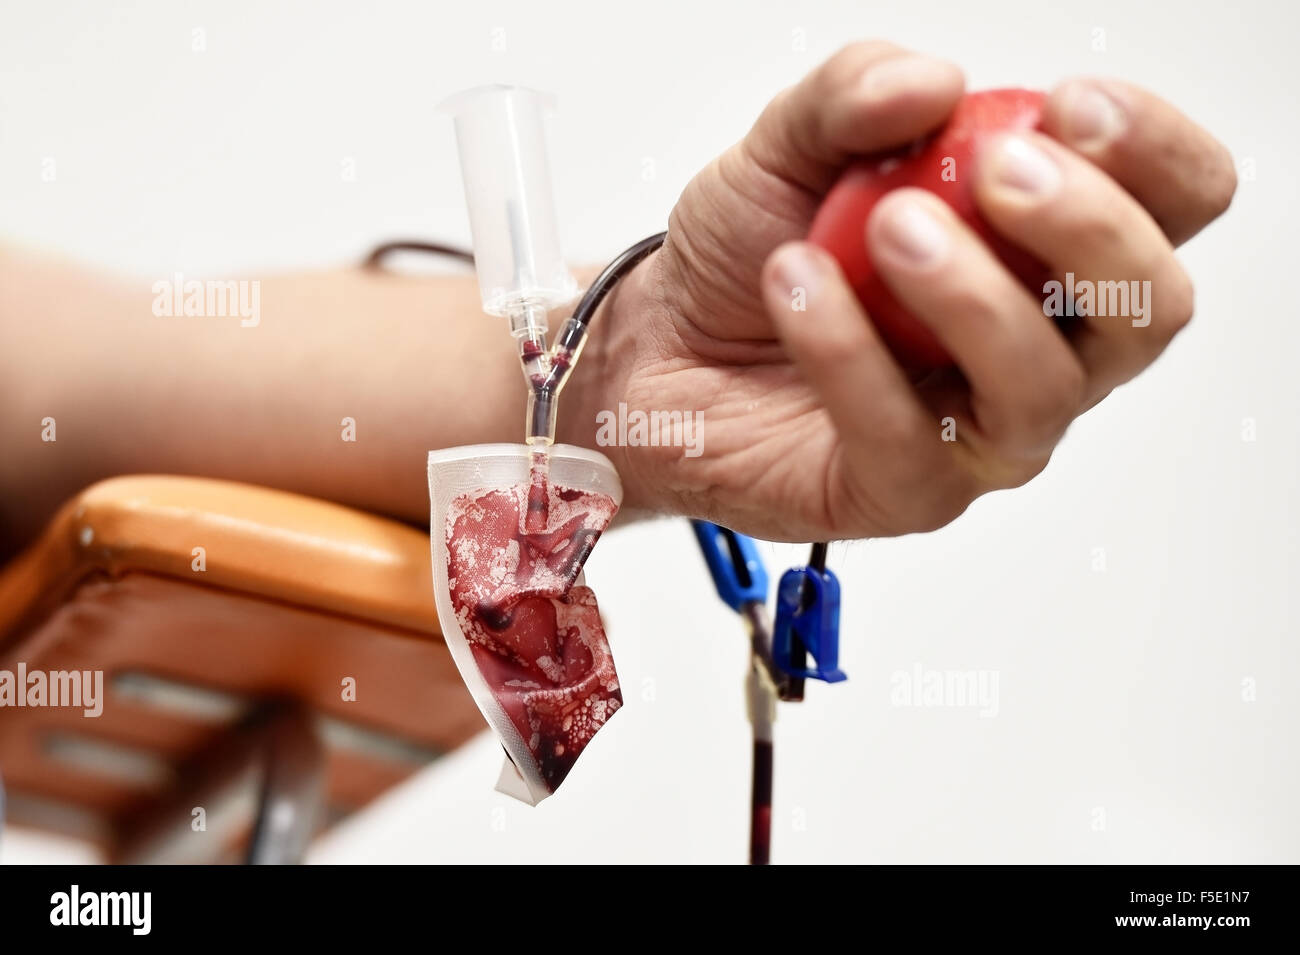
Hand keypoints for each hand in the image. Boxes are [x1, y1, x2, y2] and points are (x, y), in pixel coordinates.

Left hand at [576, 41, 1236, 540]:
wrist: (658, 347)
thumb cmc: (748, 252)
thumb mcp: (791, 143)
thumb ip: (855, 96)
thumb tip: (933, 84)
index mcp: (1043, 248)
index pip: (1171, 203)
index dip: (1152, 154)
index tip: (1072, 108)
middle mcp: (1037, 344)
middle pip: (1148, 306)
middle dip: (1087, 226)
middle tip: (995, 169)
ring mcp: (980, 429)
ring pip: (1041, 384)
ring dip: (971, 294)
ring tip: (884, 227)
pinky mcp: (908, 491)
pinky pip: (909, 437)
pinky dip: (849, 352)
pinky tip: (797, 287)